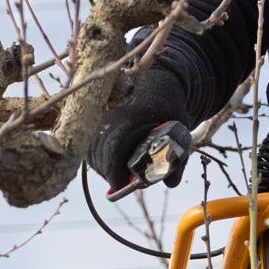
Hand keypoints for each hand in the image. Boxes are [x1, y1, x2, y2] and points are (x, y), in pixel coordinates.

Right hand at [88, 66, 186, 189]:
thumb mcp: (180, 131)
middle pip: (100, 155)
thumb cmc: (169, 109)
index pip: (114, 151)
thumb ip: (178, 158)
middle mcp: (111, 116)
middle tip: (122, 182)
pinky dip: (96, 155)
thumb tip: (171, 184)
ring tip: (117, 171)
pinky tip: (108, 160)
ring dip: (102, 165)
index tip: (122, 186)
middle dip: (110, 173)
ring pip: (91, 151)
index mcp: (131, 118)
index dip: (115, 173)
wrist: (158, 83)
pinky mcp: (94, 118)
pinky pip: (88, 143)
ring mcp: (101, 116)